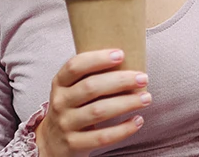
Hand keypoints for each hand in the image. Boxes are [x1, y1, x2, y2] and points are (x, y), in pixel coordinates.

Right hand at [36, 50, 150, 156]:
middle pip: (91, 87)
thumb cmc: (72, 109)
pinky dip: (123, 129)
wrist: (52, 143)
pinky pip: (102, 137)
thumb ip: (90, 77)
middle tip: (143, 78)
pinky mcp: (74, 144)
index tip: (121, 54)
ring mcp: (66, 124)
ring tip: (146, 98)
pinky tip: (138, 120)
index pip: (75, 66)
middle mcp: (60, 102)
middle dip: (121, 81)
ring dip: (126, 103)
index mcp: (60, 83)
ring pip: (99, 111)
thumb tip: (130, 61)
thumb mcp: (72, 90)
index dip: (97, 59)